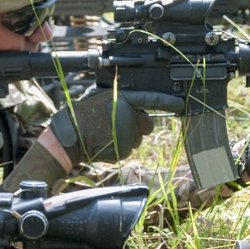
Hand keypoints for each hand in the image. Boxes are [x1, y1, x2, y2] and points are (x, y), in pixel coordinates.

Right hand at [49, 89, 183, 164]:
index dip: (168, 101)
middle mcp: (127, 114)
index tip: (181, 103)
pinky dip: (118, 149)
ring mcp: (126, 132)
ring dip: (126, 139)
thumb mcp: (101, 99)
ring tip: (106, 134)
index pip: (151, 99)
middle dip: (137, 128)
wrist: (68, 137)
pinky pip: (128, 149)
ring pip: (137, 139)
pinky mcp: (124, 148)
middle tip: (116, 126)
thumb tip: (136, 106)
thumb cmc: (81, 116)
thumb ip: (121, 101)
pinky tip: (104, 143)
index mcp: (122, 98)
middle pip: (146, 124)